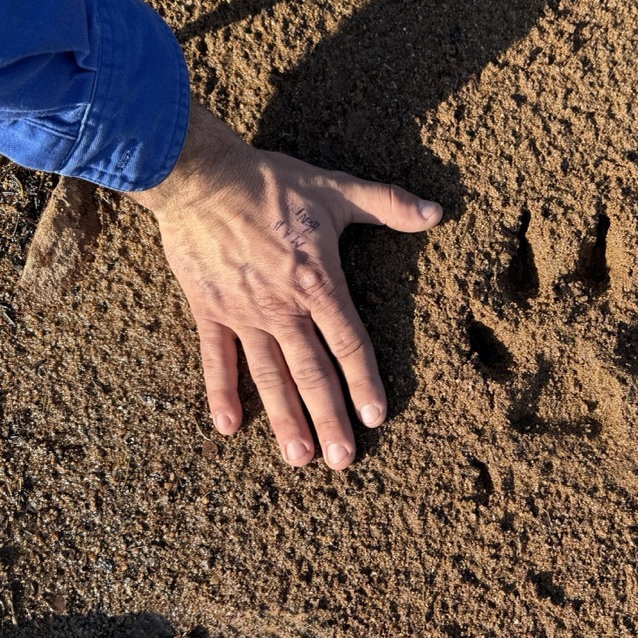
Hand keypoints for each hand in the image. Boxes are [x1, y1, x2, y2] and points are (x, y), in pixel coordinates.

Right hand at [136, 103, 441, 468]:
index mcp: (317, 283)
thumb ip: (387, 204)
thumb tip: (437, 213)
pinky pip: (216, 359)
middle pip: (312, 374)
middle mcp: (282, 308)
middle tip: (341, 461)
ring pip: (269, 376)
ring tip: (299, 459)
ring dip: (284, 420)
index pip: (349, 343)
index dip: (364, 383)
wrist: (200, 176)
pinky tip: (230, 427)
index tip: (375, 418)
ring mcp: (243, 314)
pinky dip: (221, 393)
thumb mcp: (335, 188)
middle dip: (329, 419)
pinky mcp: (209, 311)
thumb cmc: (271, 182)